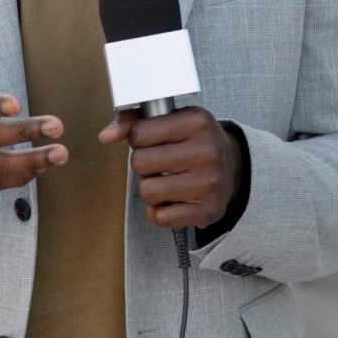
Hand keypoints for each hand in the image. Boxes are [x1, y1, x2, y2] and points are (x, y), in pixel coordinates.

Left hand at [98, 105, 243, 229]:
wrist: (232, 165)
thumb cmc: (191, 140)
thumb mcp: (168, 119)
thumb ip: (131, 122)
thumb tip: (105, 136)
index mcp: (196, 121)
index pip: (139, 133)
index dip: (138, 139)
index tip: (153, 141)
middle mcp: (207, 151)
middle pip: (140, 163)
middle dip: (143, 164)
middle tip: (160, 162)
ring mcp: (211, 183)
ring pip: (147, 191)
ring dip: (150, 188)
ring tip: (166, 180)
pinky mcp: (209, 210)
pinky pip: (161, 218)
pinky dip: (159, 212)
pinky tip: (171, 200)